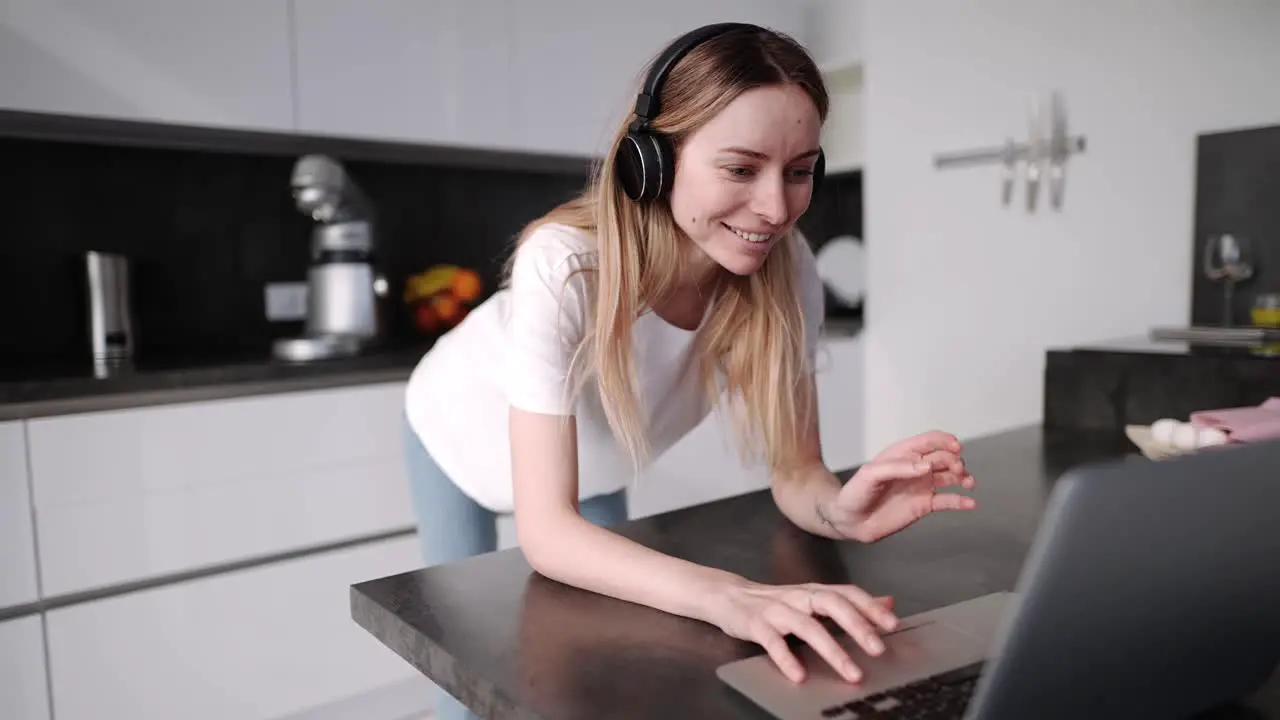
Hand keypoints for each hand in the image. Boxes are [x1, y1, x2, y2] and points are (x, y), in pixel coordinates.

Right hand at [711, 578, 898, 683]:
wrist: (728, 597)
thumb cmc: (775, 602)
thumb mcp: (812, 599)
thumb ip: (849, 602)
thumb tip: (888, 602)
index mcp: (814, 591)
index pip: (847, 593)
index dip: (870, 607)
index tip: (893, 625)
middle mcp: (798, 597)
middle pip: (832, 604)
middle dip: (857, 626)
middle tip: (878, 649)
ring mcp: (777, 610)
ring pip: (807, 626)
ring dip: (832, 650)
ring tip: (851, 672)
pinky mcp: (756, 625)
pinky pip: (773, 641)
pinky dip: (786, 658)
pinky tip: (799, 675)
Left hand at [825, 430, 976, 542]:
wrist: (851, 520)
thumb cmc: (857, 492)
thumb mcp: (872, 474)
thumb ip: (899, 468)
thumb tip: (927, 466)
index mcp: (903, 455)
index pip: (929, 441)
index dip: (945, 441)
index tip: (956, 447)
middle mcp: (916, 468)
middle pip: (943, 458)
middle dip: (954, 460)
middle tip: (958, 470)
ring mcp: (922, 486)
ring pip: (950, 477)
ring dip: (963, 477)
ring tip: (968, 483)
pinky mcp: (925, 505)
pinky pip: (947, 501)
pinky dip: (961, 501)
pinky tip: (971, 504)